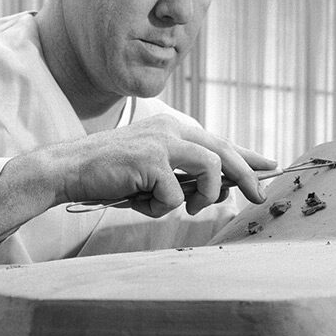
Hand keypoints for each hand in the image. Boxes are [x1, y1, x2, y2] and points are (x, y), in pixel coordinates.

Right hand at [52, 114, 275, 216]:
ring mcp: (161, 142)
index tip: (268, 166)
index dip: (245, 156)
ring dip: (204, 196)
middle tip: (259, 196)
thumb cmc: (109, 175)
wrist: (68, 170)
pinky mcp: (150, 160)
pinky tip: (140, 201)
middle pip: (224, 152)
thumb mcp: (151, 171)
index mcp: (171, 128)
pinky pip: (175, 196)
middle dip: (246, 176)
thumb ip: (181, 175)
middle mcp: (171, 129)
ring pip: (211, 169)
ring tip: (187, 206)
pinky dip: (160, 208)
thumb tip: (218, 190)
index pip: (218, 141)